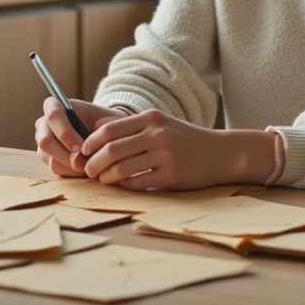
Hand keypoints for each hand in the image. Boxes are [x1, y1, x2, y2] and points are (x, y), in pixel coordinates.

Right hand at [34, 98, 127, 176]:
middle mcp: (44, 123)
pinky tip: (84, 167)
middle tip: (86, 161)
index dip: (66, 133)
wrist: (106, 133)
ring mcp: (43, 142)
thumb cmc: (104, 123)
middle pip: (46, 141)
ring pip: (50, 159)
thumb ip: (92, 137)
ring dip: (71, 166)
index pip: (53, 116)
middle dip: (67, 154)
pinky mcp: (47, 158)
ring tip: (88, 164)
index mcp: (54, 105)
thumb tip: (78, 157)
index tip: (83, 145)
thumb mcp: (103, 123)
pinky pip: (56, 169)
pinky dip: (72, 172)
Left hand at [80, 109, 278, 190]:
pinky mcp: (171, 175)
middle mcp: (157, 134)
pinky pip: (138, 183)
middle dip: (93, 162)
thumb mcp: (161, 124)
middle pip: (111, 150)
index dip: (90, 142)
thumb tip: (98, 135)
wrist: (221, 153)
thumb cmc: (185, 139)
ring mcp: (165, 155)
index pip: (109, 129)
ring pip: (121, 168)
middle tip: (87, 170)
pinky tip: (122, 185)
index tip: (83, 152)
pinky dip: (124, 186)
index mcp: (151, 118)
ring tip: (102, 179)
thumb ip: (133, 128)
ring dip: (106, 177)